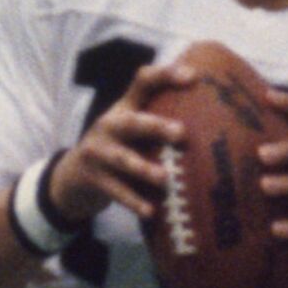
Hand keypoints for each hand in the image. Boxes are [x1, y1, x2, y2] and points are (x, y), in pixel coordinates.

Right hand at [46, 63, 195, 222]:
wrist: (74, 176)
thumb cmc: (119, 147)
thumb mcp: (132, 127)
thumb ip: (160, 117)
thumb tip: (213, 118)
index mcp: (124, 107)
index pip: (143, 82)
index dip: (166, 76)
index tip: (193, 77)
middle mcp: (110, 125)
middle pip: (132, 122)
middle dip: (155, 126)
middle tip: (181, 133)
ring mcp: (98, 152)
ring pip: (122, 159)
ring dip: (144, 168)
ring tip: (164, 178)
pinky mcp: (94, 178)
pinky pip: (116, 191)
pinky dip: (133, 201)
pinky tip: (151, 211)